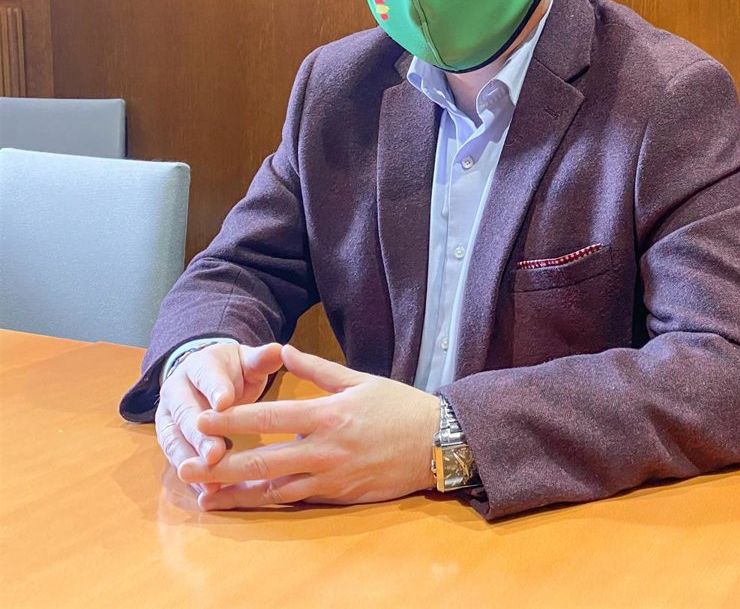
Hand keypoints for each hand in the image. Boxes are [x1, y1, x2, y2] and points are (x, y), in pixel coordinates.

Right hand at [155, 342, 283, 494]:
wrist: (205, 376)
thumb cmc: (234, 370)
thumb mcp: (247, 360)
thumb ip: (260, 359)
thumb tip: (277, 350)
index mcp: (199, 366)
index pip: (205, 376)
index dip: (214, 389)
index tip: (224, 403)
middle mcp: (176, 390)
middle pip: (185, 412)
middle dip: (199, 435)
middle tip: (215, 453)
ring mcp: (168, 416)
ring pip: (173, 439)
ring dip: (189, 461)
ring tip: (208, 481)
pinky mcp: (170, 439)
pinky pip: (176, 458)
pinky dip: (191, 476)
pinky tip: (206, 491)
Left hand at [177, 344, 440, 509]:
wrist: (437, 443)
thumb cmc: (399, 407)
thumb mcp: (360, 380)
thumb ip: (318, 369)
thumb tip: (285, 352)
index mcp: (328, 414)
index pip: (270, 418)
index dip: (232, 419)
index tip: (202, 417)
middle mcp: (325, 449)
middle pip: (262, 460)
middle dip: (221, 463)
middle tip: (187, 463)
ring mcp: (331, 477)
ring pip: (273, 489)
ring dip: (236, 491)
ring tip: (203, 492)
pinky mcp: (338, 495)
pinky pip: (295, 500)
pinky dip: (265, 502)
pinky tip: (244, 502)